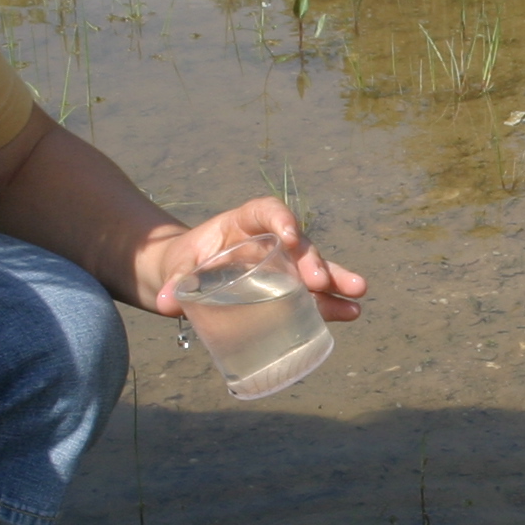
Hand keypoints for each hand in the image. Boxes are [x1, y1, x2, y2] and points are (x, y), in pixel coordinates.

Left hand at [142, 198, 367, 320]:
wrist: (183, 280)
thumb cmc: (180, 265)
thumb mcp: (176, 268)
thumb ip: (174, 281)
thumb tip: (167, 302)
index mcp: (242, 223)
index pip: (267, 212)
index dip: (281, 219)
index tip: (289, 236)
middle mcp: (268, 241)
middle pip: (297, 244)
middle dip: (313, 261)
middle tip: (321, 281)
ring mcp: (280, 267)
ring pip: (313, 270)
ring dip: (336, 281)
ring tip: (357, 294)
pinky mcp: (285, 291)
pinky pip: (311, 296)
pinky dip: (330, 304)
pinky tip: (349, 313)